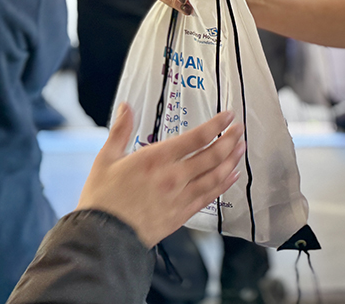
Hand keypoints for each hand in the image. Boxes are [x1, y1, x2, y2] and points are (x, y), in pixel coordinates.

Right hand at [77, 103, 244, 247]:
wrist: (102, 237)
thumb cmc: (102, 200)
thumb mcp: (106, 159)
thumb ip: (120, 130)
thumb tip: (126, 107)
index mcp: (156, 159)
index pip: (196, 138)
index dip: (216, 125)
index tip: (228, 117)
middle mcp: (173, 177)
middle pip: (212, 155)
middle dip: (230, 140)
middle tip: (240, 129)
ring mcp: (180, 197)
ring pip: (215, 176)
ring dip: (231, 160)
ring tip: (241, 148)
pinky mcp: (181, 214)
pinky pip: (209, 197)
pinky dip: (223, 185)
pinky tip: (231, 177)